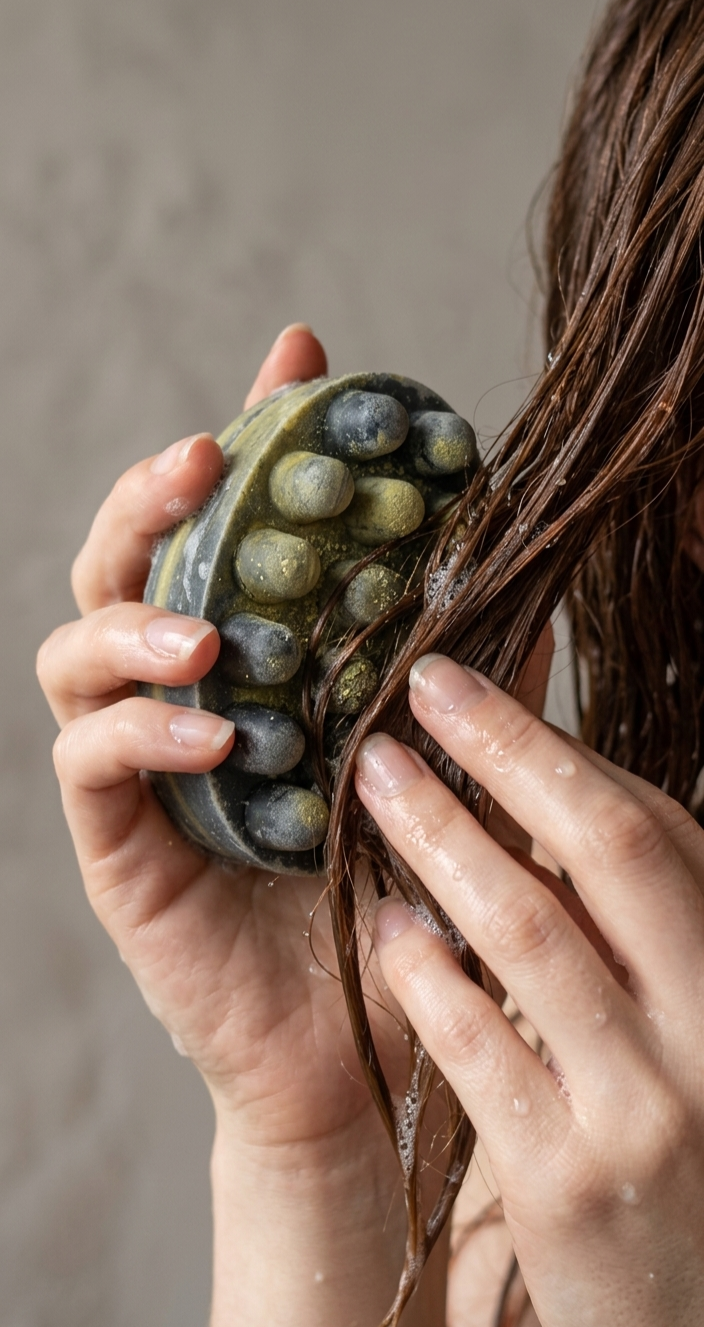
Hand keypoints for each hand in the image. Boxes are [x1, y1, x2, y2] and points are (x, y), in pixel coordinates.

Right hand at [37, 325, 460, 1326]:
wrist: (363, 1038)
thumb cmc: (398, 894)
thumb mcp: (443, 757)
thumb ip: (463, 668)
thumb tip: (508, 559)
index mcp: (253, 663)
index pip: (231, 529)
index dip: (254, 432)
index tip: (297, 358)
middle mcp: (181, 699)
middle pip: (123, 566)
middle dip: (152, 498)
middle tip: (205, 456)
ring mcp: (137, 768)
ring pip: (76, 652)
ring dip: (134, 621)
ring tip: (204, 633)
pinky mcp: (115, 845)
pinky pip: (91, 764)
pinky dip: (142, 734)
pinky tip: (214, 733)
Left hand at [355, 653, 703, 1325]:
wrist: (690, 1315)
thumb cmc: (680, 1139)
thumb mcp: (684, 1016)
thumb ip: (632, 921)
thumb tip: (541, 794)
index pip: (654, 828)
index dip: (557, 748)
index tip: (472, 688)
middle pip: (607, 851)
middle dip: (507, 753)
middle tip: (421, 688)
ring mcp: (645, 1107)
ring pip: (529, 931)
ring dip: (440, 840)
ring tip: (375, 780)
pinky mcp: (566, 1182)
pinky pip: (477, 1045)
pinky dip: (423, 972)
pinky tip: (381, 925)